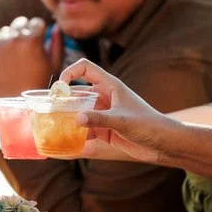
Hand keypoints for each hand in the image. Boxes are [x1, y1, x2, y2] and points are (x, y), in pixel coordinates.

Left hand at [0, 16, 63, 96]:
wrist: (15, 102)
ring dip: (12, 37)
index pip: (37, 22)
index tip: (39, 38)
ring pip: (6, 30)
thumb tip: (56, 28)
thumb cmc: (38, 84)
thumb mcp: (53, 65)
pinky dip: (0, 46)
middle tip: (27, 44)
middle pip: (21, 23)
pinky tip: (6, 57)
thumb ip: (57, 43)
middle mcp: (14, 39)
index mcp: (32, 40)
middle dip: (26, 31)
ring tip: (16, 51)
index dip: (40, 30)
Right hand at [58, 59, 175, 162]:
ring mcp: (103, 113)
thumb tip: (76, 119)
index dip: (70, 73)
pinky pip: (84, 129)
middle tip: (49, 110)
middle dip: (62, 100)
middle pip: (77, 92)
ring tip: (53, 127)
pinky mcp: (104, 129)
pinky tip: (66, 142)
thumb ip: (99, 119)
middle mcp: (104, 97)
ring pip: (78, 112)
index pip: (85, 68)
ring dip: (67, 118)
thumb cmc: (148, 124)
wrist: (163, 143)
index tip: (60, 88)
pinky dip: (75, 134)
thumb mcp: (122, 120)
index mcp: (110, 85)